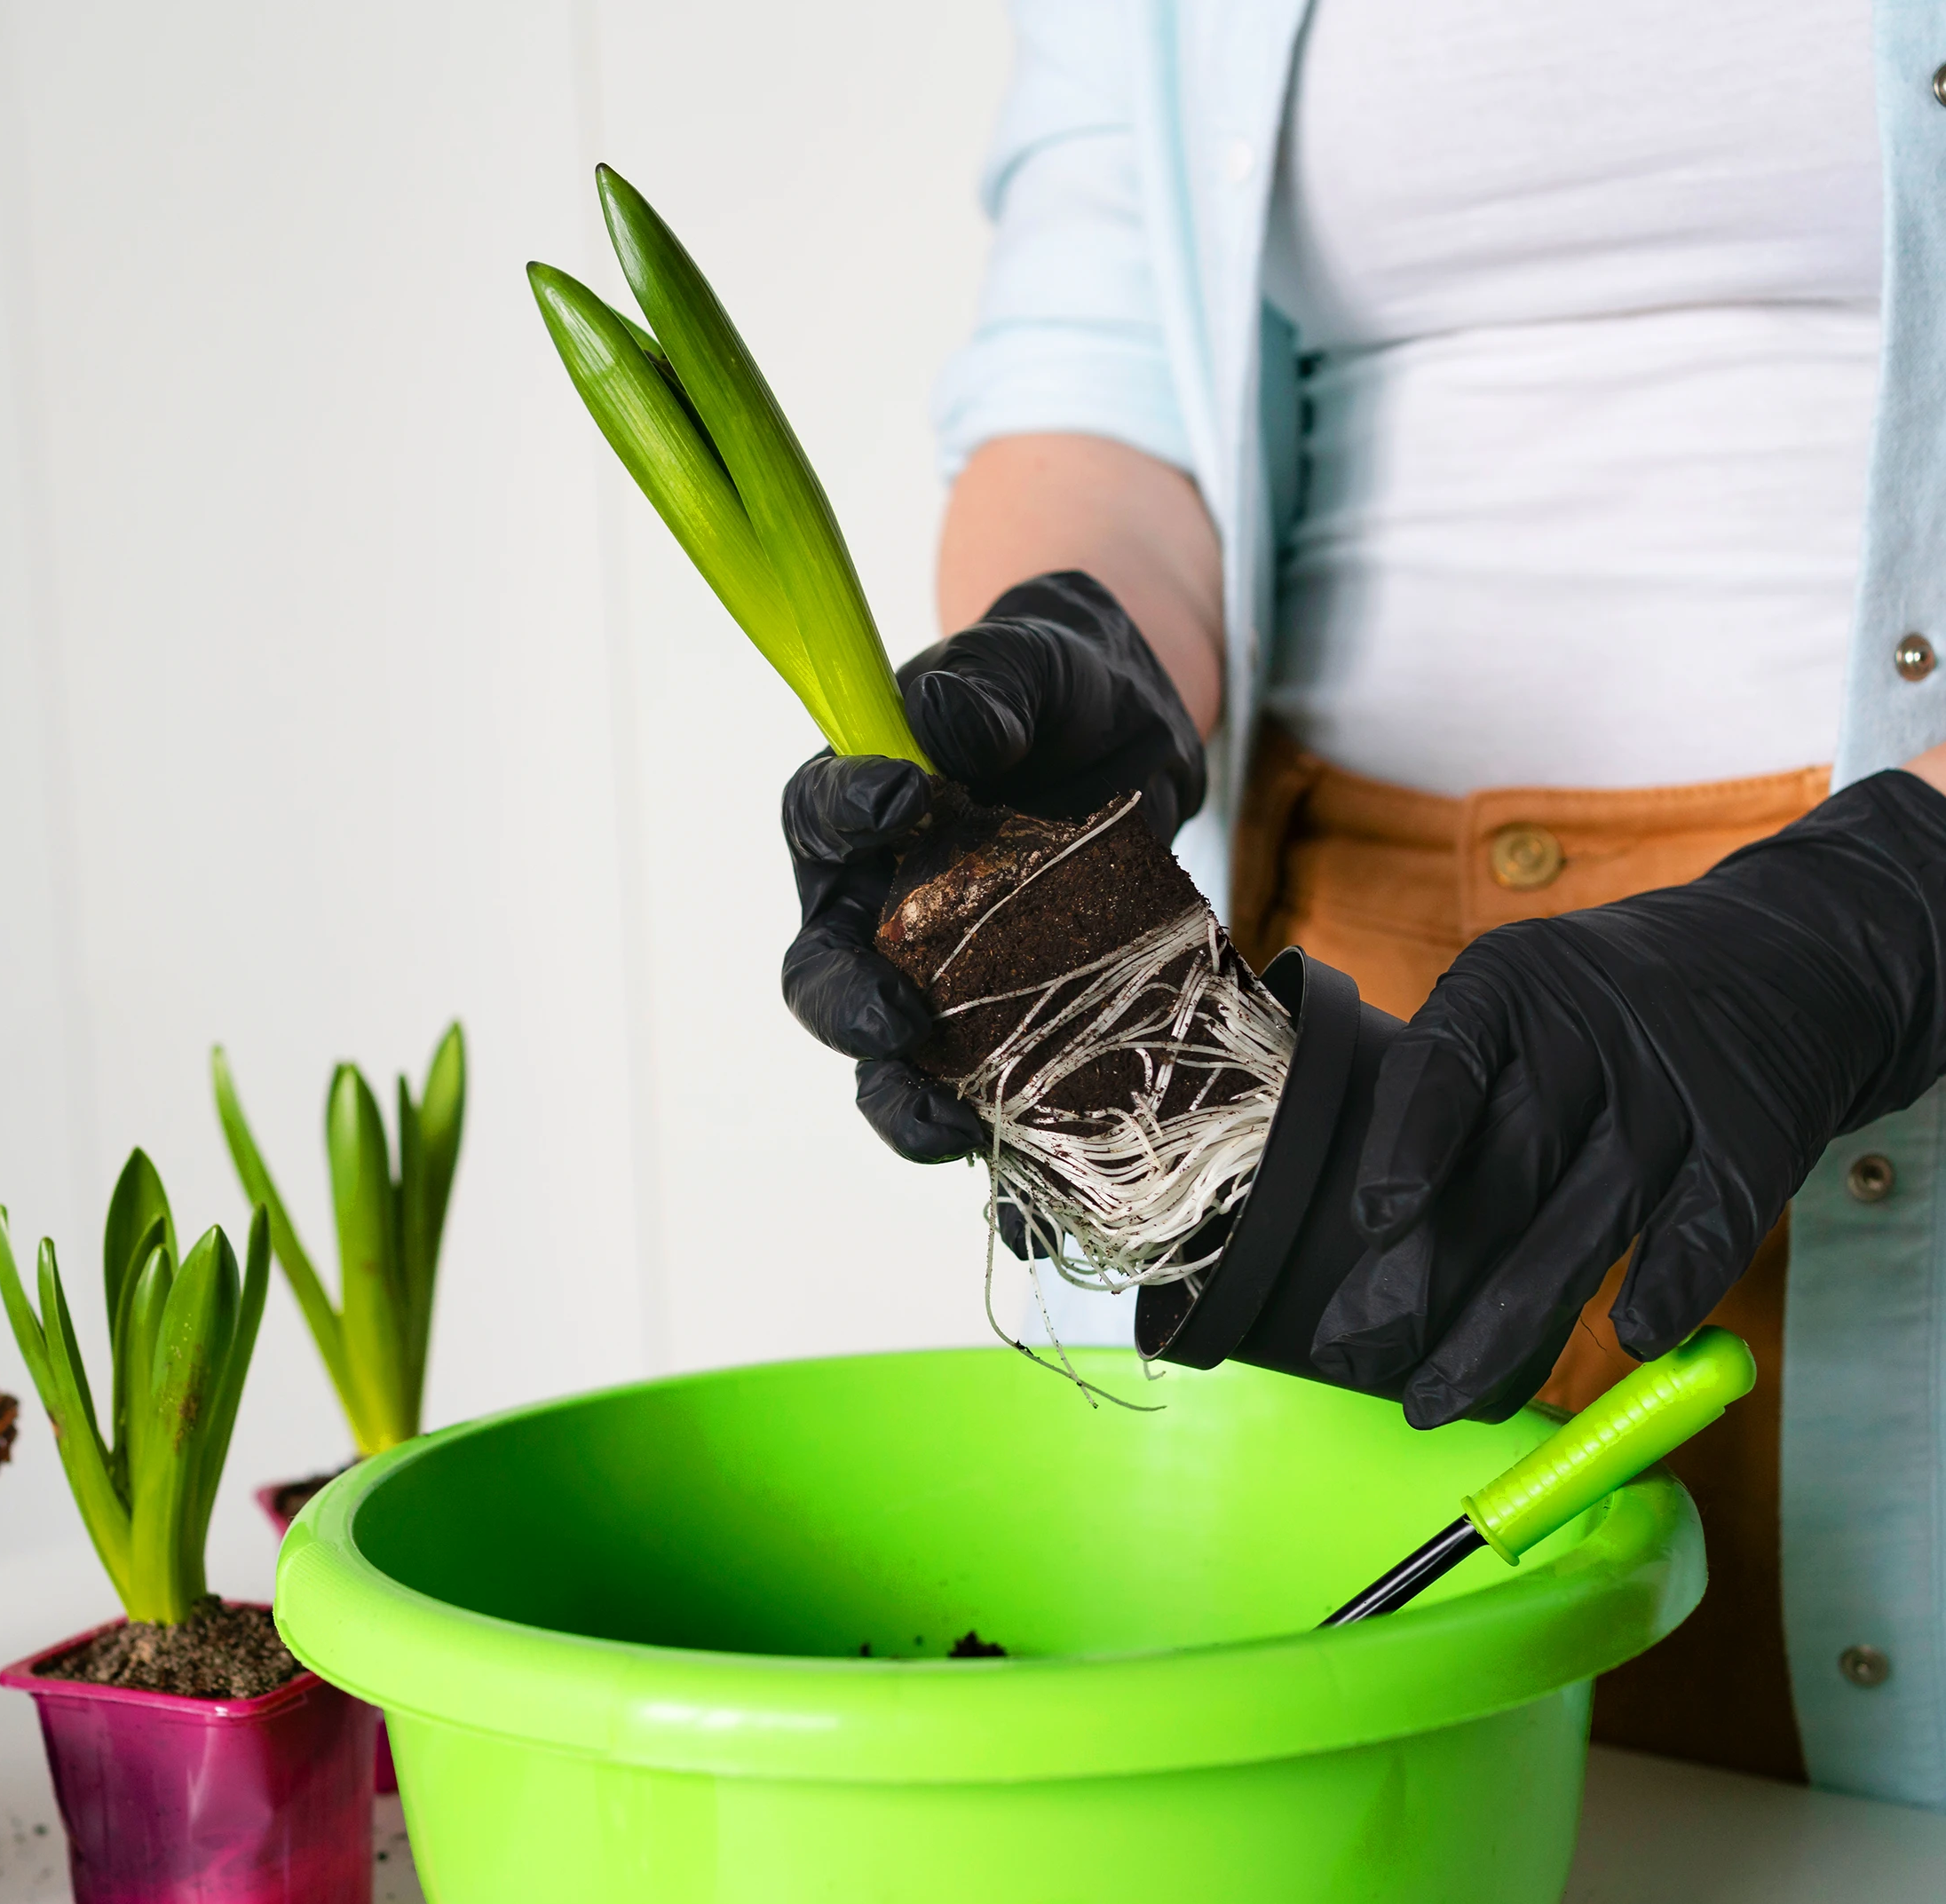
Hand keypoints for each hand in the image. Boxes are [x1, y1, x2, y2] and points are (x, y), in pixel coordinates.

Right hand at [778, 570, 1204, 1181]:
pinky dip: (1009, 1165)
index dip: (841, 813)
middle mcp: (874, 908)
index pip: (818, 815)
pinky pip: (989, 1107)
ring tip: (955, 1132)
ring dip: (910, 1108)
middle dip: (850, 1010)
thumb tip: (954, 727)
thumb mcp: (1040, 655)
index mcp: (855, 808)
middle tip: (894, 1022)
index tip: (893, 802)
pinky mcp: (1007, 1031)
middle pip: (825, 975)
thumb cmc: (1055, 684)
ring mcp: (936, 982)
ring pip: (890, 1065)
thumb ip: (994, 678)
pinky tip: (1037, 1206)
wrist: (1127, 739)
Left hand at [1312, 770, 1945, 1425]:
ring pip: (1589, 1218)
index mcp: (1509, 984)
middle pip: (1506, 1165)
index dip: (1410, 1143)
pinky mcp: (1757, 1140)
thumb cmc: (1601, 1013)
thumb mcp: (1518, 1010)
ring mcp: (1682, 1086)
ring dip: (1509, 1325)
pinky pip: (1706, 1229)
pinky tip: (1623, 1345)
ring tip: (1440, 1397)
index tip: (1374, 1222)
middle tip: (1354, 1359)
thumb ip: (1452, 1101)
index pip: (1448, 1061)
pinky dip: (1667, 1289)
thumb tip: (1372, 1251)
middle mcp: (1593, 1029)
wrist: (1787, 959)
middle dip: (1422, 1278)